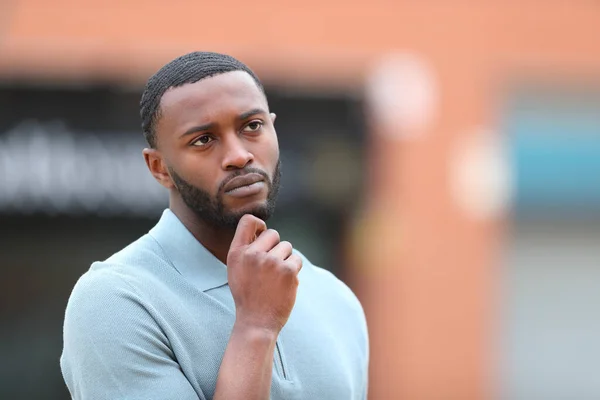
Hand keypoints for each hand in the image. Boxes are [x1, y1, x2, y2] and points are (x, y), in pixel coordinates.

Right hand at [227, 214, 302, 333]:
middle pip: (273, 234)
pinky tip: (285, 283)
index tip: (262, 236)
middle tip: (271, 266)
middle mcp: (252, 255)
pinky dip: (294, 270)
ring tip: (276, 278)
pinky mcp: (288, 271)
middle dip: (276, 246)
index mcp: (237, 253)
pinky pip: (296, 259)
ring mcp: (271, 262)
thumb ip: (246, 250)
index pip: (248, 221)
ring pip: (287, 247)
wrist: (256, 322)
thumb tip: (263, 230)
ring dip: (286, 259)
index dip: (259, 225)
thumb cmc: (248, 295)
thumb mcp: (236, 270)